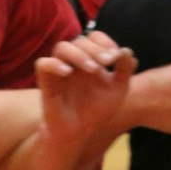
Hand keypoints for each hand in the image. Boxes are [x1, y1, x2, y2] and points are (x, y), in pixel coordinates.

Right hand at [38, 31, 134, 147]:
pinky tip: (68, 72)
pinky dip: (54, 64)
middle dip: (95, 49)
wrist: (80, 132)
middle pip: (80, 40)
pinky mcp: (46, 82)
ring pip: (62, 47)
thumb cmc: (97, 109)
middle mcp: (73, 61)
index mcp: (90, 59)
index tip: (116, 56)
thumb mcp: (117, 90)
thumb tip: (127, 51)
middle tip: (108, 62)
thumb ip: (124, 70)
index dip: (105, 42)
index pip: (94, 38)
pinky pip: (43, 64)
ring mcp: (59, 70)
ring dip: (79, 55)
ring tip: (94, 69)